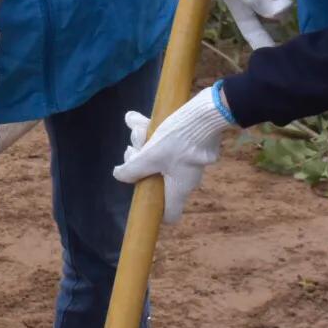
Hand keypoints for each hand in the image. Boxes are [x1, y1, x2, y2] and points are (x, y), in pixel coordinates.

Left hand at [112, 84, 237, 222]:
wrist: (209, 113)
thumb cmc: (180, 141)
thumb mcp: (151, 156)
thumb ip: (133, 169)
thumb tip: (118, 175)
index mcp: (180, 188)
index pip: (171, 214)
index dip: (155, 211)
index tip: (141, 195)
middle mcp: (187, 177)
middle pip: (156, 177)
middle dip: (140, 159)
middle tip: (133, 147)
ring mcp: (191, 160)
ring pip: (159, 154)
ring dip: (143, 139)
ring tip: (136, 124)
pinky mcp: (192, 142)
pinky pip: (166, 140)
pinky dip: (152, 129)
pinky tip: (136, 117)